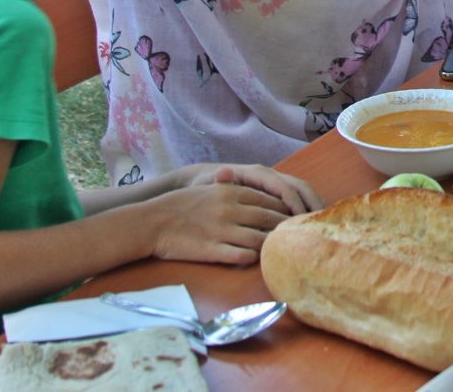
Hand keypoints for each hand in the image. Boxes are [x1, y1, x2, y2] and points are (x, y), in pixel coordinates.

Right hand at [145, 174, 294, 265]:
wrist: (153, 221)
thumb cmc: (182, 205)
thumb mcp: (212, 190)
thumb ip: (238, 192)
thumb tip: (264, 202)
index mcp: (232, 192)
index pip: (271, 200)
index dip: (287, 210)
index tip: (297, 218)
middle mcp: (231, 209)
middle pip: (271, 219)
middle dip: (287, 228)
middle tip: (299, 236)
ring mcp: (222, 230)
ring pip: (260, 239)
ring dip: (273, 245)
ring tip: (283, 251)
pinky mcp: (212, 249)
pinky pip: (242, 256)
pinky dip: (254, 259)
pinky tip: (260, 261)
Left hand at [180, 163, 322, 216]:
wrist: (203, 180)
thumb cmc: (206, 185)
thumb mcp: (209, 184)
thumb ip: (219, 181)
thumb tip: (223, 172)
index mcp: (258, 174)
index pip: (283, 187)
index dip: (294, 204)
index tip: (301, 221)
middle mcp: (270, 176)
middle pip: (299, 186)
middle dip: (312, 203)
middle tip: (321, 223)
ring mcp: (275, 183)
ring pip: (302, 191)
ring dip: (313, 205)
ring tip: (322, 224)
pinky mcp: (276, 192)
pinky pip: (298, 197)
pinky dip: (308, 208)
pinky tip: (312, 224)